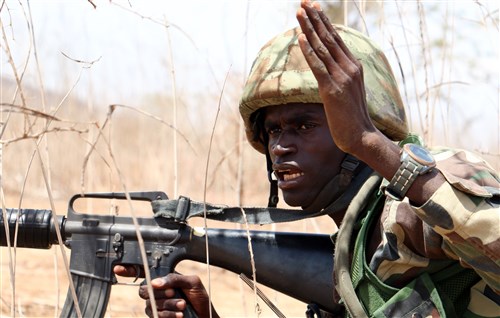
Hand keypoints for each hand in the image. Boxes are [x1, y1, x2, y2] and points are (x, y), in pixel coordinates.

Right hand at [114, 266, 216, 317]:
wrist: (205, 315)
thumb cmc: (200, 297)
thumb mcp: (192, 282)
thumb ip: (174, 279)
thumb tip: (155, 282)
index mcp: (164, 278)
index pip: (144, 272)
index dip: (129, 270)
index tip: (118, 269)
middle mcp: (157, 290)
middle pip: (144, 290)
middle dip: (159, 292)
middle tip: (174, 293)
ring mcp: (156, 304)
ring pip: (151, 304)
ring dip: (168, 305)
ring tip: (183, 305)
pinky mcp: (158, 317)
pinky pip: (155, 315)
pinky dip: (168, 314)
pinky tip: (179, 314)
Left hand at [296, 0, 376, 154]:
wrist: (362, 136)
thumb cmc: (353, 116)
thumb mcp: (349, 90)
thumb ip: (343, 75)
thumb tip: (336, 67)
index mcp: (354, 66)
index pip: (336, 39)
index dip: (323, 22)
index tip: (313, 7)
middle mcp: (350, 68)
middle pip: (329, 37)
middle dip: (315, 18)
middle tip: (303, 2)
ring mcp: (342, 78)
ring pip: (322, 48)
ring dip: (309, 28)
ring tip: (299, 12)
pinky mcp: (332, 90)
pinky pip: (318, 66)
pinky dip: (308, 51)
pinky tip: (300, 37)